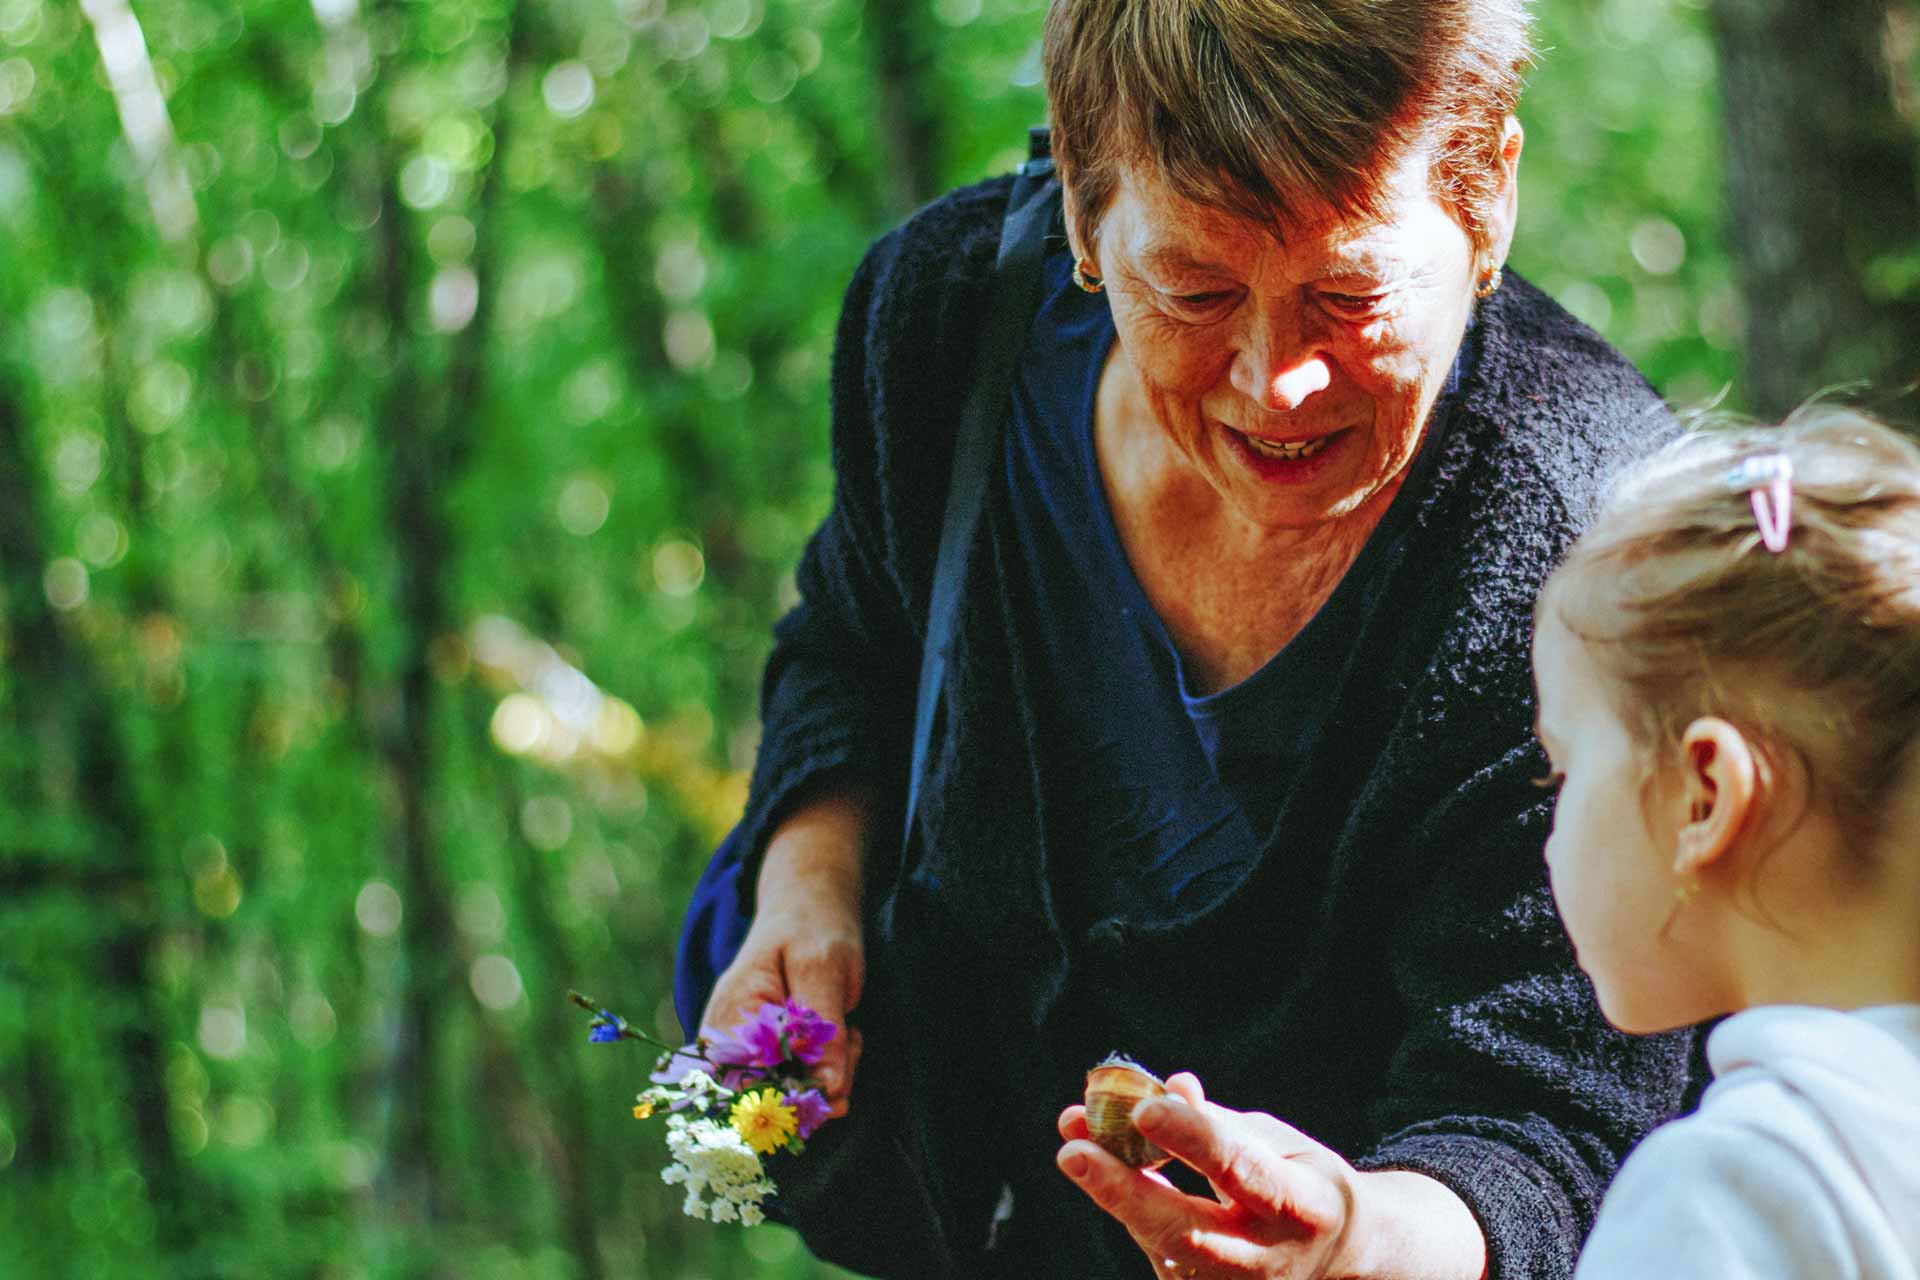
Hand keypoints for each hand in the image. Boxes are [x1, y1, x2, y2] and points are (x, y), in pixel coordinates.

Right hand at [699, 790, 867, 1115]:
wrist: (805, 907)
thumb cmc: (810, 927)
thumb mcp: (824, 969)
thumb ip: (825, 1031)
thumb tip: (830, 1091)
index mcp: (730, 1020)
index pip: (753, 1092)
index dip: (800, 1098)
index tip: (840, 1078)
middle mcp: (726, 1045)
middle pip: (772, 1101)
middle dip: (823, 1084)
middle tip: (852, 1042)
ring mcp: (744, 1053)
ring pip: (790, 1097)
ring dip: (831, 1076)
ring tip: (848, 1033)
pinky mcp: (765, 1057)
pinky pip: (796, 1084)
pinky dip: (827, 1070)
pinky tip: (839, 1038)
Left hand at [1056, 1074, 1484, 1279]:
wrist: (1339, 1254)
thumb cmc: (1300, 1178)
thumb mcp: (1277, 1140)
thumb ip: (1219, 1122)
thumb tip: (1168, 1089)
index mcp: (1304, 1206)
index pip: (1240, 1171)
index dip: (1192, 1138)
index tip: (1144, 1107)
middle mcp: (1270, 1259)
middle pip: (1188, 1232)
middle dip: (1126, 1191)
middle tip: (1073, 1150)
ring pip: (1162, 1245)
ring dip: (1114, 1192)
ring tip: (1076, 1140)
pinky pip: (1157, 1249)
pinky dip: (1126, 1205)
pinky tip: (1099, 1166)